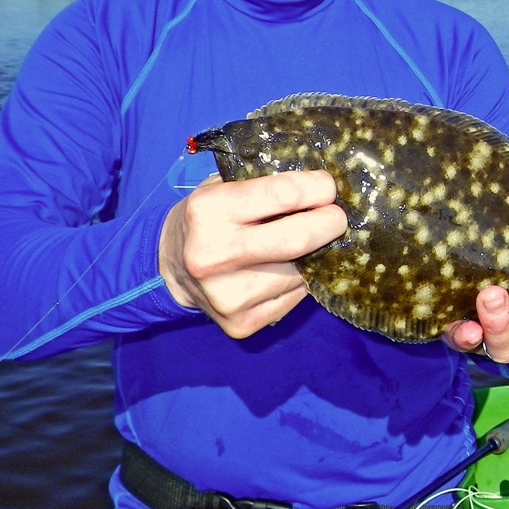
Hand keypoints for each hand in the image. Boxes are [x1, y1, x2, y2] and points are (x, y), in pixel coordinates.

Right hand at [159, 169, 347, 338]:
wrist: (171, 268)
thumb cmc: (209, 218)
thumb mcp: (224, 186)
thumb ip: (268, 183)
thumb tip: (326, 186)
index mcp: (209, 210)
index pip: (283, 194)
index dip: (317, 188)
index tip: (328, 187)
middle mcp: (215, 255)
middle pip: (298, 239)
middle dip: (329, 223)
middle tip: (337, 216)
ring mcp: (228, 295)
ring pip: (301, 272)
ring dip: (315, 255)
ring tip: (304, 243)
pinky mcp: (241, 324)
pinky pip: (295, 297)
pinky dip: (301, 280)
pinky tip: (286, 269)